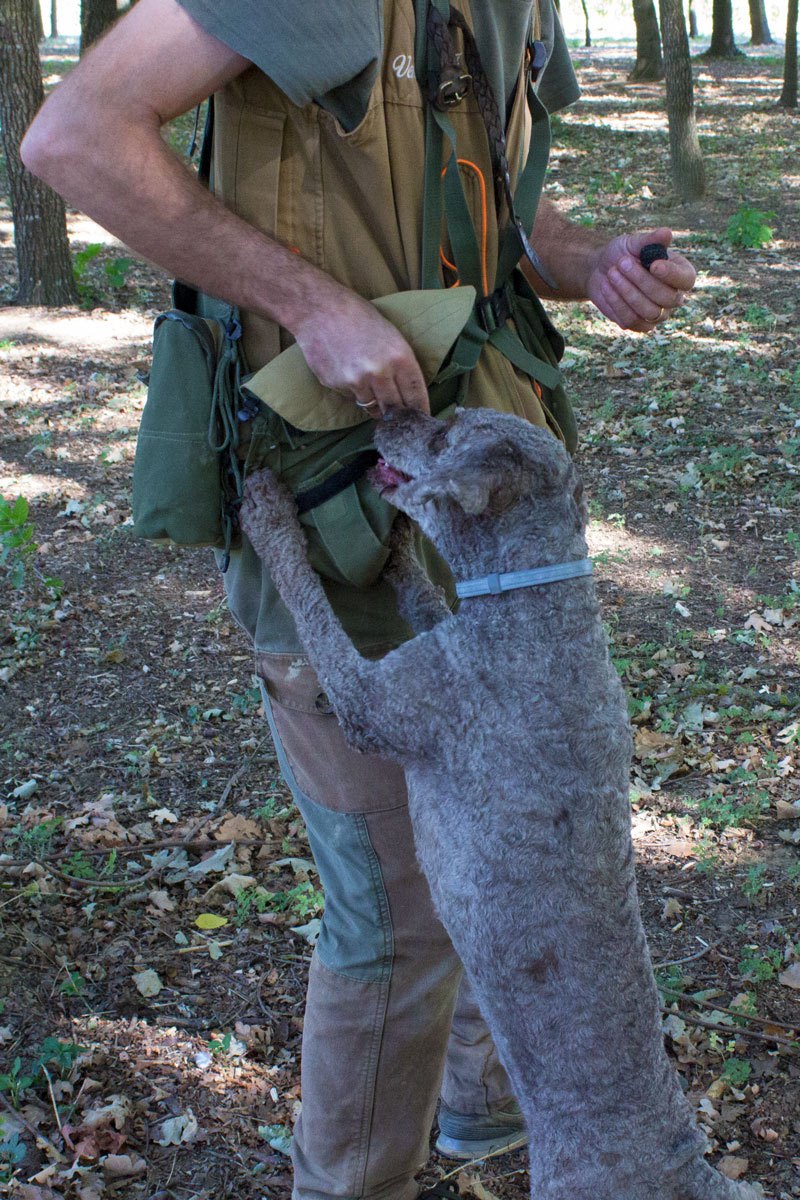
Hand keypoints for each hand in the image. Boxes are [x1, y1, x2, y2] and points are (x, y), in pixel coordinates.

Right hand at [292, 283, 429, 416]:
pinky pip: (351, 397)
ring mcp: (355, 381)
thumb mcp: (391, 335)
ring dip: (376, 406)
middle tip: (401, 417)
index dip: (421, 410)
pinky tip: (348, 372)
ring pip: (373, 407)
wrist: (319, 308)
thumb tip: (406, 392)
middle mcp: (379, 373)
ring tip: (374, 392)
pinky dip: (354, 392)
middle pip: (395, 408)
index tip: (422, 418)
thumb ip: (400, 364)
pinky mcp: (336, 385)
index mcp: (399, 357)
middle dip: (399, 414)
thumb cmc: (358, 315)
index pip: (416, 395)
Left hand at [586, 227, 695, 332]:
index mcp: (680, 274)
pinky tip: (606, 287)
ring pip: (648, 311)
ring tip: (612, 272)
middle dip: (642, 280)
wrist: (600, 270)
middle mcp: (673, 297)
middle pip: (667, 298)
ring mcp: (657, 314)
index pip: (687, 280)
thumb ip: (650, 240)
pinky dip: (616, 302)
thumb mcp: (634, 243)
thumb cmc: (623, 254)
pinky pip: (631, 320)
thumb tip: (667, 233)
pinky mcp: (639, 325)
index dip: (672, 274)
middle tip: (622, 262)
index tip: (654, 265)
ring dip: (627, 291)